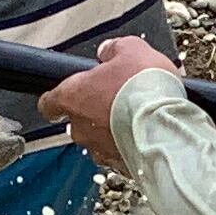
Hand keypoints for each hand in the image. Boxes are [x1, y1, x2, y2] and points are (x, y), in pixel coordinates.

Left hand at [48, 36, 179, 168]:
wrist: (167, 126)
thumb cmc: (144, 88)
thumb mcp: (131, 50)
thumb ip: (114, 49)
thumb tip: (107, 51)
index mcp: (73, 96)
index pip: (49, 103)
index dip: (56, 99)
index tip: (63, 96)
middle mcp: (80, 127)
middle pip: (77, 121)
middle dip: (94, 112)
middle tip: (116, 99)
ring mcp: (99, 148)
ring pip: (98, 139)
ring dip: (112, 130)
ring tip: (136, 117)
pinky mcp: (119, 165)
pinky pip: (119, 154)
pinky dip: (129, 145)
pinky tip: (146, 133)